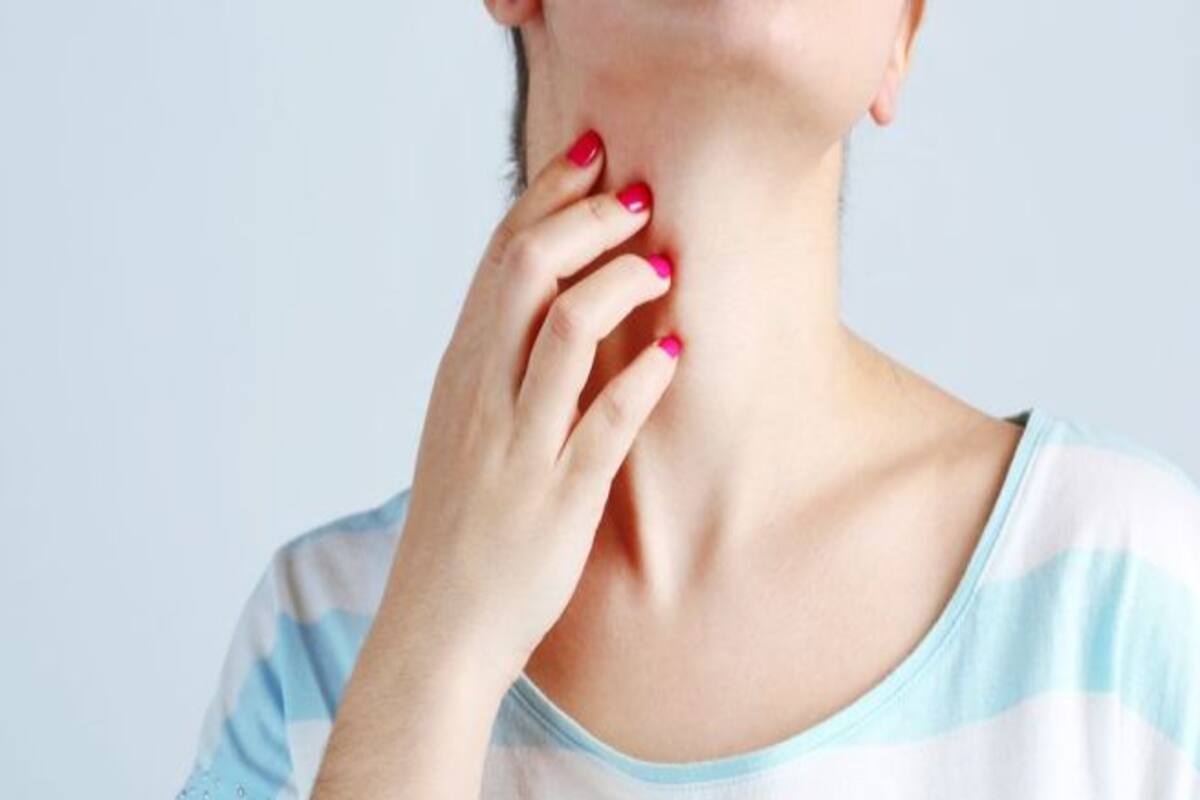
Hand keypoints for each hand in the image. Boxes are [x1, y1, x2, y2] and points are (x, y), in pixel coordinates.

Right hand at [385, 127, 679, 693]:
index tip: (591, 158)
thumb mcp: (462, 429)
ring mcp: (518, 444)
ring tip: (662, 267)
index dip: (547, 197)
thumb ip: (494, 364)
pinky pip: (602, 424)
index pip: (500, 257)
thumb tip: (540, 305)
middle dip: (587, 220)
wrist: (436, 624)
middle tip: (637, 200)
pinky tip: (673, 357)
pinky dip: (641, 382)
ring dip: (620, 283)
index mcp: (461, 371)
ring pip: (565, 331)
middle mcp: (483, 394)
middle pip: (528, 271)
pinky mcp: (557, 497)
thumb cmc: (459, 524)